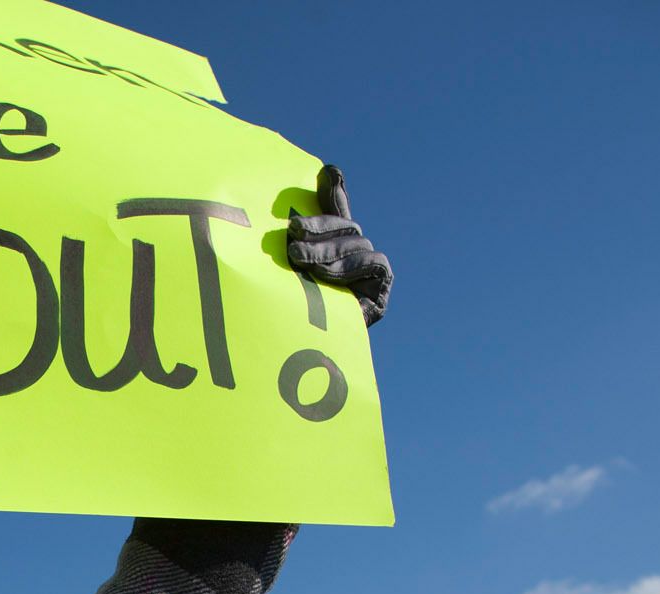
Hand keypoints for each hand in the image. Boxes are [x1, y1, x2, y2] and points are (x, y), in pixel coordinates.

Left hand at [287, 164, 392, 326]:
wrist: (292, 356)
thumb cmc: (281, 309)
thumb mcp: (283, 264)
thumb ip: (303, 225)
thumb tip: (323, 174)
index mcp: (330, 248)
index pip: (335, 211)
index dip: (333, 192)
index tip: (328, 171)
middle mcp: (351, 257)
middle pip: (345, 226)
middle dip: (318, 227)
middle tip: (291, 233)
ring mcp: (367, 275)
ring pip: (357, 243)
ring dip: (327, 250)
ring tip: (300, 261)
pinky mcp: (379, 294)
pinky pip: (376, 263)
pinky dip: (352, 266)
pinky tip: (328, 276)